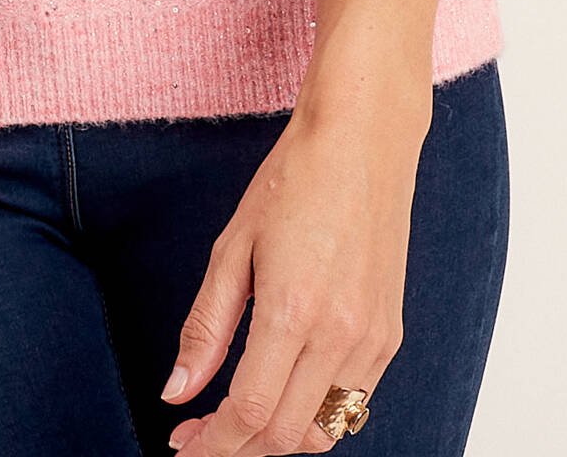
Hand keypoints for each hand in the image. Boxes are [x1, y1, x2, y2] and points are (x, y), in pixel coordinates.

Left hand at [159, 67, 430, 453]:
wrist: (362, 139)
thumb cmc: (294, 178)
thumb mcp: (233, 246)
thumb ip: (205, 327)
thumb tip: (176, 390)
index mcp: (294, 309)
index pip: (251, 412)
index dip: (214, 442)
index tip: (183, 441)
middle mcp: (342, 334)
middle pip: (287, 434)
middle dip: (238, 447)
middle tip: (201, 433)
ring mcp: (373, 339)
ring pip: (325, 431)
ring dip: (278, 438)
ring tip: (240, 418)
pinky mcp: (390, 334)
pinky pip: (353, 403)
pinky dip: (315, 415)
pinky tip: (285, 390)